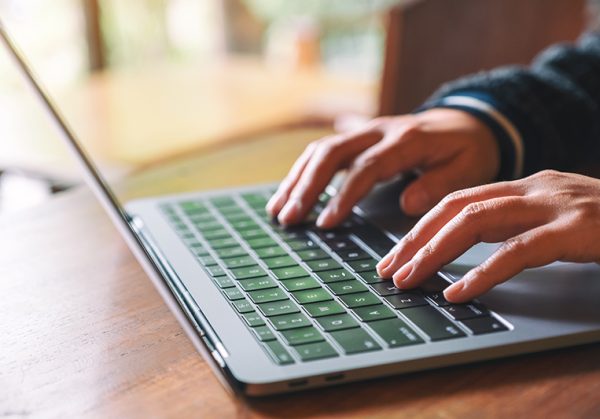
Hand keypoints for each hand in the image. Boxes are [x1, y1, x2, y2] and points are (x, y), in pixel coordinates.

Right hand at [266, 108, 499, 227]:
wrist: (469, 121)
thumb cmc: (469, 149)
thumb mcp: (469, 168)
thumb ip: (439, 185)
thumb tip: (407, 204)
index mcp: (407, 139)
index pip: (366, 167)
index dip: (343, 195)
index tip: (326, 222)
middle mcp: (380, 130)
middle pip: (332, 153)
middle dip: (306, 186)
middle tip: (288, 218)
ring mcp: (366, 131)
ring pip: (321, 149)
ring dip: (297, 179)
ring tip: (278, 210)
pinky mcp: (359, 136)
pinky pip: (324, 150)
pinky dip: (303, 171)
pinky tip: (289, 192)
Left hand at [376, 170, 599, 302]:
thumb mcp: (554, 219)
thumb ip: (513, 227)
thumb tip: (463, 250)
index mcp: (524, 185)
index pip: (455, 199)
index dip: (419, 227)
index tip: (394, 254)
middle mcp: (534, 188)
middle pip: (456, 206)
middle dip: (414, 239)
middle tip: (388, 270)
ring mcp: (556, 205)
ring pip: (477, 221)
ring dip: (435, 252)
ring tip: (409, 280)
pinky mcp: (578, 229)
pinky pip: (519, 251)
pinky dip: (484, 271)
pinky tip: (460, 291)